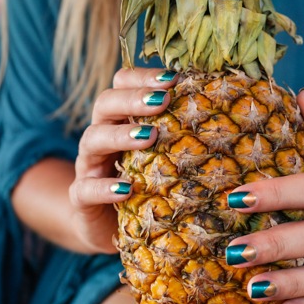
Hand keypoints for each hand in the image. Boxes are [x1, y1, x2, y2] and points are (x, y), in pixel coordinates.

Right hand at [68, 67, 176, 252]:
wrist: (110, 226)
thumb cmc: (146, 183)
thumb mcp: (163, 154)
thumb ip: (180, 130)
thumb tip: (221, 107)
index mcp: (120, 118)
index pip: (122, 84)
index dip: (143, 77)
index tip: (172, 79)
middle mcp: (101, 135)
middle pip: (105, 103)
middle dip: (133, 98)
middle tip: (162, 101)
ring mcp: (89, 166)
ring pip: (93, 139)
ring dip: (121, 134)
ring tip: (149, 136)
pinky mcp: (81, 199)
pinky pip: (85, 189)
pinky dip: (104, 188)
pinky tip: (126, 189)